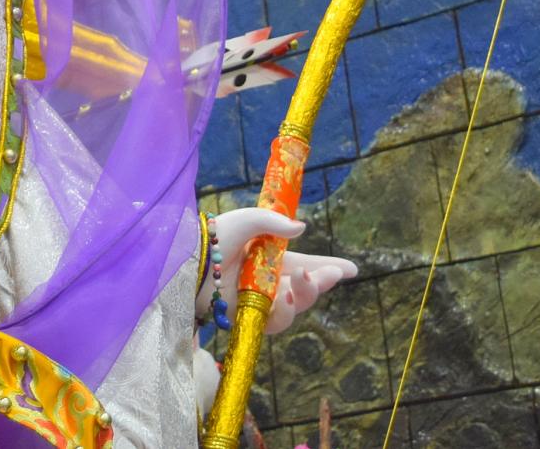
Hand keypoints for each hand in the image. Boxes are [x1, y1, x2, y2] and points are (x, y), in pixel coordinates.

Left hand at [197, 208, 357, 335]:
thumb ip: (273, 222)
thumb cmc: (214, 237)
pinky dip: (284, 311)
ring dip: (305, 296)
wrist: (187, 260)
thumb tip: (303, 229)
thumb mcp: (246, 220)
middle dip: (323, 282)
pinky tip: (284, 297)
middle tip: (333, 274)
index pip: (304, 263)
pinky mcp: (249, 316)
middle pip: (304, 287)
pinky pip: (275, 320)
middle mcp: (267, 279)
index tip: (352, 269)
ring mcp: (259, 299)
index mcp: (268, 256)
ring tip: (302, 282)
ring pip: (295, 306)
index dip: (328, 267)